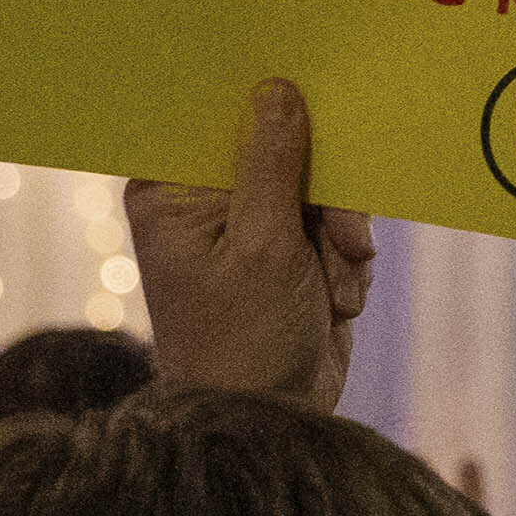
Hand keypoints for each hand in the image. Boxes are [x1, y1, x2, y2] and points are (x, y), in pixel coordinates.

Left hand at [130, 81, 376, 410]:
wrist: (272, 424)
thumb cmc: (246, 342)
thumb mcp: (265, 246)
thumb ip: (274, 165)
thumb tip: (277, 90)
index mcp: (170, 192)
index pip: (215, 118)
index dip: (264, 108)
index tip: (308, 103)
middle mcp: (203, 202)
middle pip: (278, 147)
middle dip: (322, 194)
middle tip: (339, 235)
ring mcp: (247, 226)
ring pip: (317, 186)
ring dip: (340, 233)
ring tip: (336, 281)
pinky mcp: (286, 252)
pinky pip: (333, 223)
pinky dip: (346, 258)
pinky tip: (337, 295)